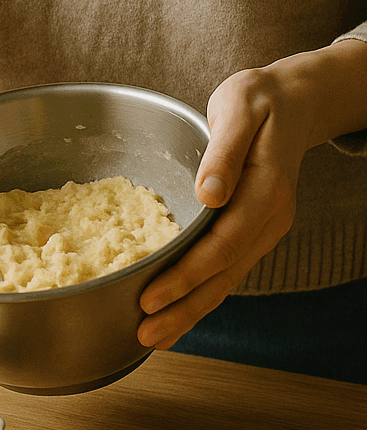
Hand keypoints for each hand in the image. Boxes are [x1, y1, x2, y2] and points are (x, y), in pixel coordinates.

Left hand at [136, 64, 311, 348]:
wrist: (293, 101)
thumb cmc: (258, 100)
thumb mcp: (239, 109)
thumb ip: (224, 152)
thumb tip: (209, 194)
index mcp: (265, 190)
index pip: (222, 244)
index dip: (186, 275)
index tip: (151, 297)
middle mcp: (269, 218)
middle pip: (224, 274)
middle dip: (184, 308)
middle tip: (144, 335)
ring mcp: (264, 228)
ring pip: (226, 279)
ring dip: (190, 311)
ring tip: (154, 337)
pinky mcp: (252, 230)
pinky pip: (226, 269)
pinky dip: (201, 294)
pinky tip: (176, 312)